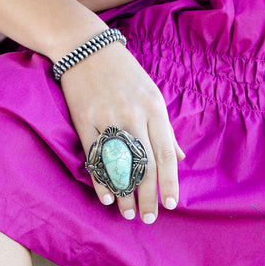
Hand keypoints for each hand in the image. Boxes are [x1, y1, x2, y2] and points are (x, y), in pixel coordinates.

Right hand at [59, 42, 184, 221]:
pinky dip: (101, 179)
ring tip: (128, 214)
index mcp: (155, 109)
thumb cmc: (125, 73)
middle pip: (145, 165)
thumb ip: (166, 128)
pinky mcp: (84, 119)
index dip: (170, 182)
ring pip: (120, 164)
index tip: (172, 204)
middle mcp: (133, 115)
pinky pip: (95, 156)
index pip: (166, 154)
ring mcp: (107, 118)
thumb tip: (180, 157)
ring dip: (125, 194)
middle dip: (149, 196)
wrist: (87, 48)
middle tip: (150, 218)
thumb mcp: (153, 94)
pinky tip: (106, 197)